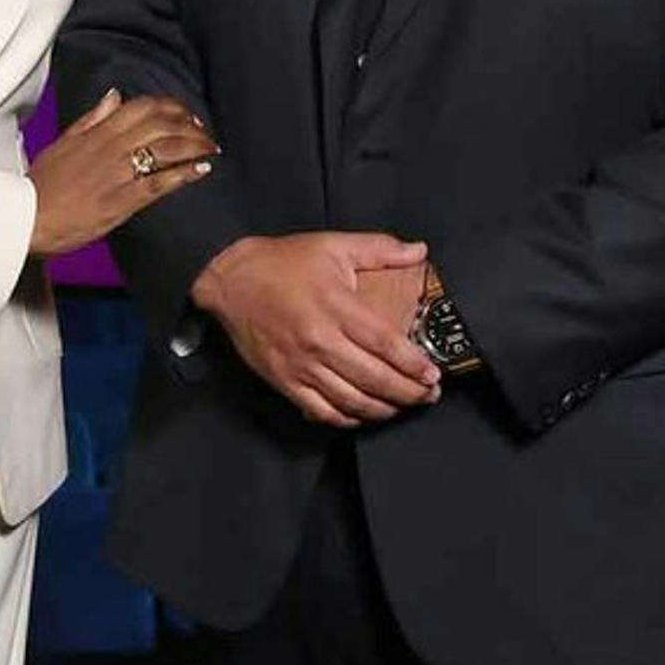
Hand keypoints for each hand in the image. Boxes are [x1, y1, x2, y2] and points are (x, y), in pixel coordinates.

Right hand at [25, 90, 217, 254]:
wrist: (29, 219)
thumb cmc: (43, 185)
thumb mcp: (63, 143)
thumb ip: (92, 119)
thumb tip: (115, 95)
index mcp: (97, 132)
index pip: (142, 107)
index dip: (170, 106)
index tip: (184, 113)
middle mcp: (111, 148)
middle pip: (161, 124)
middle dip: (190, 125)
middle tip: (205, 132)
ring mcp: (118, 174)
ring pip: (166, 149)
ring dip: (194, 146)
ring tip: (211, 148)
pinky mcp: (123, 201)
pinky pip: (160, 182)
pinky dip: (184, 174)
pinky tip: (202, 170)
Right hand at [193, 231, 440, 427]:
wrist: (231, 280)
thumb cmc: (283, 263)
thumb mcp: (334, 245)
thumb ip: (380, 249)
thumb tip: (418, 250)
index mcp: (336, 307)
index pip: (385, 344)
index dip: (413, 364)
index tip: (433, 376)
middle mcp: (320, 341)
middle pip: (374, 378)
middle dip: (407, 393)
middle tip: (427, 396)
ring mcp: (301, 365)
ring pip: (351, 401)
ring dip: (382, 410)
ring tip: (402, 407)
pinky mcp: (284, 380)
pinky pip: (321, 411)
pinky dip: (346, 419)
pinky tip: (363, 415)